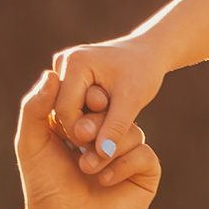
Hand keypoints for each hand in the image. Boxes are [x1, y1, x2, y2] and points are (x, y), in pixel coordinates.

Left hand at [14, 65, 162, 208]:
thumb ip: (35, 107)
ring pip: (131, 130)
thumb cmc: (45, 189)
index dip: (87, 98)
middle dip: (95, 123)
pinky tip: (103, 181)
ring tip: (86, 169)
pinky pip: (144, 153)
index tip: (79, 104)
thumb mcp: (31, 143)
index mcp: (82, 128)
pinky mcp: (144, 176)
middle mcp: (107, 139)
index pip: (93, 99)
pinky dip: (123, 164)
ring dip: (107, 147)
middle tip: (77, 139)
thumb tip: (50, 73)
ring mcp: (127, 157)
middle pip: (114, 111)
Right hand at [48, 35, 170, 171]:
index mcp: (75, 62)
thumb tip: (102, 155)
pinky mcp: (66, 75)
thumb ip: (116, 127)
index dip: (81, 134)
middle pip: (61, 111)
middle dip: (81, 130)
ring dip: (83, 124)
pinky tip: (101, 123)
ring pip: (62, 110)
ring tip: (107, 131)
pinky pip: (67, 104)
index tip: (102, 148)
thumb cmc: (143, 73)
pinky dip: (83, 116)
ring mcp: (62, 67)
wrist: (148, 53)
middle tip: (105, 145)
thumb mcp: (132, 101)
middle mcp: (63, 60)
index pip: (65, 111)